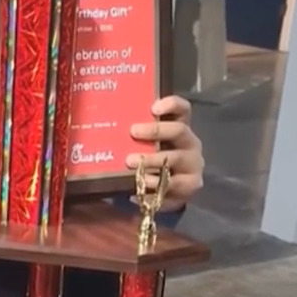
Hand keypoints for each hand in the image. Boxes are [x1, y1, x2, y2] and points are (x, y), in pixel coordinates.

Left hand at [126, 96, 203, 210]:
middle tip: (133, 132)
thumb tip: (103, 124)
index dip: (171, 105)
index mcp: (179, 127)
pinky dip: (152, 187)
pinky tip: (134, 191)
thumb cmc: (152, 159)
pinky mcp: (191, 186)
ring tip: (129, 163)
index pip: (182, 109)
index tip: (153, 108)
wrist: (169, 192)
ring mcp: (193, 165)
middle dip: (156, 130)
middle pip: (179, 131)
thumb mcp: (146, 145)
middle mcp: (190, 143)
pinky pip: (171, 186)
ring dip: (151, 160)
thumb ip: (136, 134)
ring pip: (175, 159)